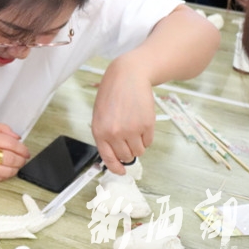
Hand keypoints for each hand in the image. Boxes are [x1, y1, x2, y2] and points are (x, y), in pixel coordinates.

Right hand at [0, 122, 29, 183]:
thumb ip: (3, 129)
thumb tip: (18, 138)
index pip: (11, 144)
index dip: (22, 149)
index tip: (26, 152)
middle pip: (11, 159)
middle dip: (21, 160)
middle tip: (23, 159)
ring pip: (8, 171)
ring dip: (16, 168)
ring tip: (16, 165)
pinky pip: (0, 179)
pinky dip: (6, 175)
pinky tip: (6, 170)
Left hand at [91, 57, 154, 174]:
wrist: (128, 77)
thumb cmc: (112, 94)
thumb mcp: (100, 115)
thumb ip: (105, 134)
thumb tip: (113, 154)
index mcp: (100, 131)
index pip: (108, 158)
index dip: (116, 167)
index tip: (121, 172)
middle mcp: (115, 133)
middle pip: (126, 156)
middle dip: (128, 152)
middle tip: (129, 140)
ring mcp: (131, 130)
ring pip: (139, 151)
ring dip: (138, 145)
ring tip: (134, 129)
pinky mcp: (147, 125)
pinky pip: (149, 142)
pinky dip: (146, 137)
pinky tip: (141, 122)